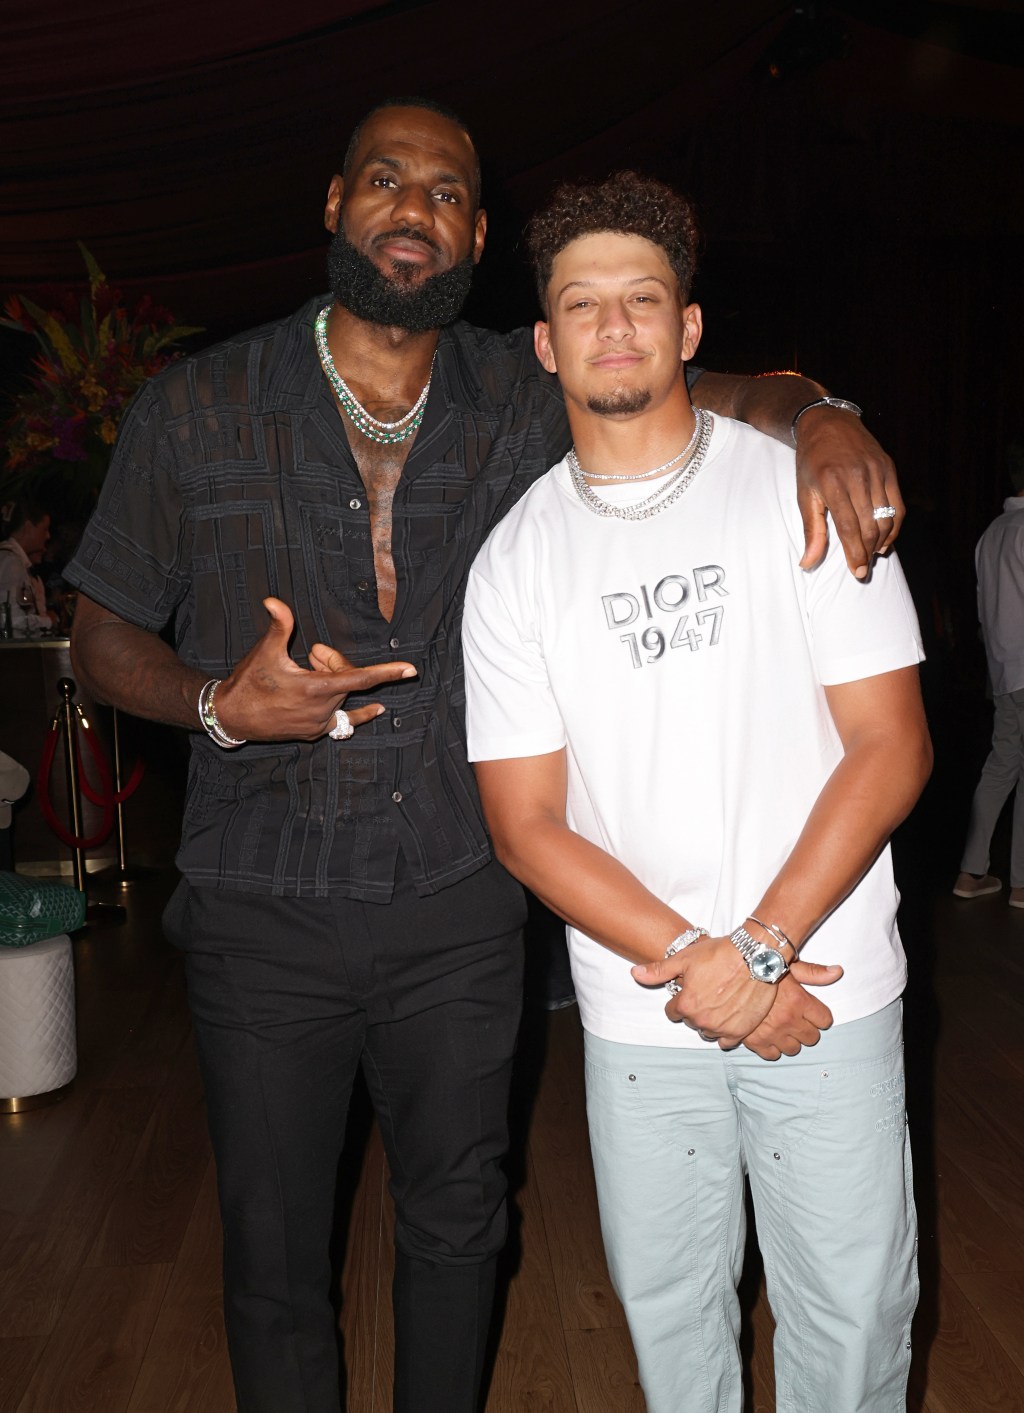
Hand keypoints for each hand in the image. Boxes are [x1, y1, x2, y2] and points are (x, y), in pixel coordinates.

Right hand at [215, 597, 415, 740]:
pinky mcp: (314, 733)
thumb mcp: (264, 652)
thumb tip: (274, 601)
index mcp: (314, 689)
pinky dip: (354, 711)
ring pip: (342, 696)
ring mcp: (318, 724)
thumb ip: (278, 625)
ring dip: (334, 682)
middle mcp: (321, 709)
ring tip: (309, 672)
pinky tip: (375, 710)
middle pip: (347, 679)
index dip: (387, 672)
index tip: (410, 670)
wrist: (231, 716)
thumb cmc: (248, 683)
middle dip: (333, 662)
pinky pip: (343, 720)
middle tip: (310, 654)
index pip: (360, 677)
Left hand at [632, 935, 776, 1048]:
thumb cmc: (719, 954)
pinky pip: (726, 1041)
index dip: (679, 1000)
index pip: (672, 1012)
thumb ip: (658, 970)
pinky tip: (729, 1016)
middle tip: (707, 992)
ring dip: (710, 1021)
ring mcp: (722, 1028)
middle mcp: (702, 1020)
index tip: (689, 991)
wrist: (755, 956)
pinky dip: (725, 1032)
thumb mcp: (684, 958)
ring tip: (719, 1002)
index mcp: (686, 1004)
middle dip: (695, 1010)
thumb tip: (635, 973)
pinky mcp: (740, 1031)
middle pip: (691, 1021)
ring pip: (707, 1032)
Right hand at [739, 962, 842, 1059]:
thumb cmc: (759, 968)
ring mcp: (772, 1033)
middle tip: (794, 1018)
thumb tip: (837, 971)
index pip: (824, 1020)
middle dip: (806, 1028)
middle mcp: (788, 1020)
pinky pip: (772, 1055)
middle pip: (812, 1038)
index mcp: (799, 1001)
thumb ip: (814, 972)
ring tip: (780, 1026)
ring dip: (789, 1039)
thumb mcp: (788, 965)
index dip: (818, 1015)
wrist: (729, 976)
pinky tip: (767, 1034)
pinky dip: (771, 1047)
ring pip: (793, 1049)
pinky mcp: (755, 1042)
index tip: (810, 1010)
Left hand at [794, 409, 903, 578]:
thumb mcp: (805, 494)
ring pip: (887, 517)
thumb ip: (811, 530)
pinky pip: (898, 504)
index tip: (857, 572)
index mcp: (832, 483)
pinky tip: (886, 537)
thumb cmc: (812, 462)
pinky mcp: (889, 467)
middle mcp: (858, 475)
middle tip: (863, 568)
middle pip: (870, 526)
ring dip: (882, 541)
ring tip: (872, 553)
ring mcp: (876, 470)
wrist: (828, 423)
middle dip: (868, 552)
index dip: (855, 553)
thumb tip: (808, 563)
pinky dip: (894, 525)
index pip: (849, 527)